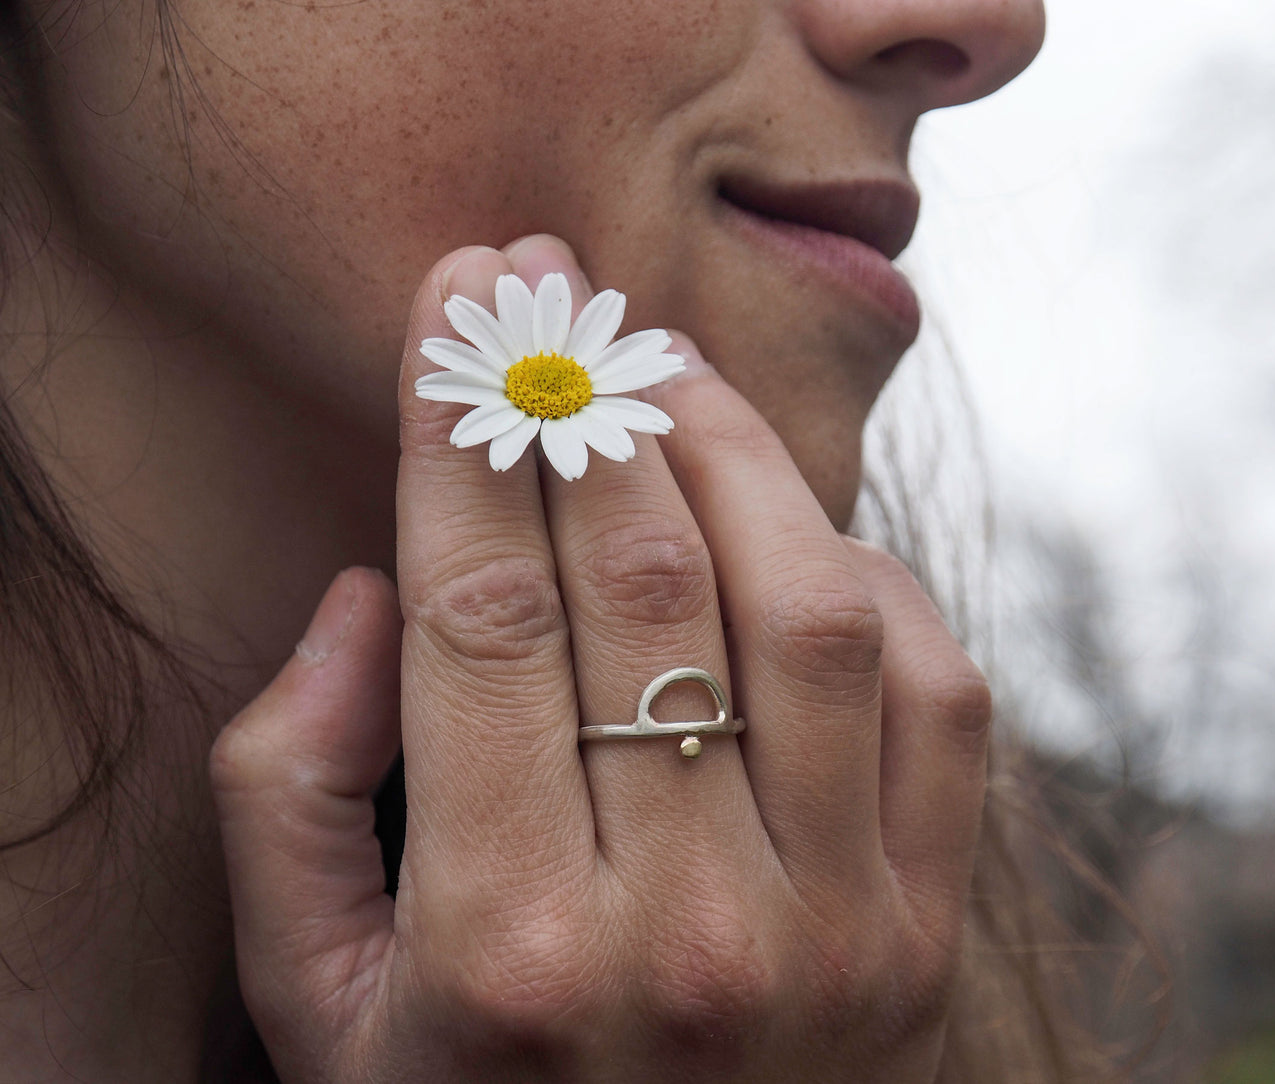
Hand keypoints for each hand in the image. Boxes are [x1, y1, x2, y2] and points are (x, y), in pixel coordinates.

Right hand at [210, 235, 991, 1081]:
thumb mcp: (313, 1001)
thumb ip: (287, 795)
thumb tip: (374, 591)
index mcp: (505, 950)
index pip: (480, 612)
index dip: (461, 431)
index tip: (456, 309)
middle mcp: (688, 932)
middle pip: (644, 580)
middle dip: (585, 398)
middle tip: (550, 284)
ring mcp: (839, 931)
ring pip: (809, 605)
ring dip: (732, 451)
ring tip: (666, 372)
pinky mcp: (929, 928)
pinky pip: (936, 692)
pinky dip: (870, 577)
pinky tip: (792, 531)